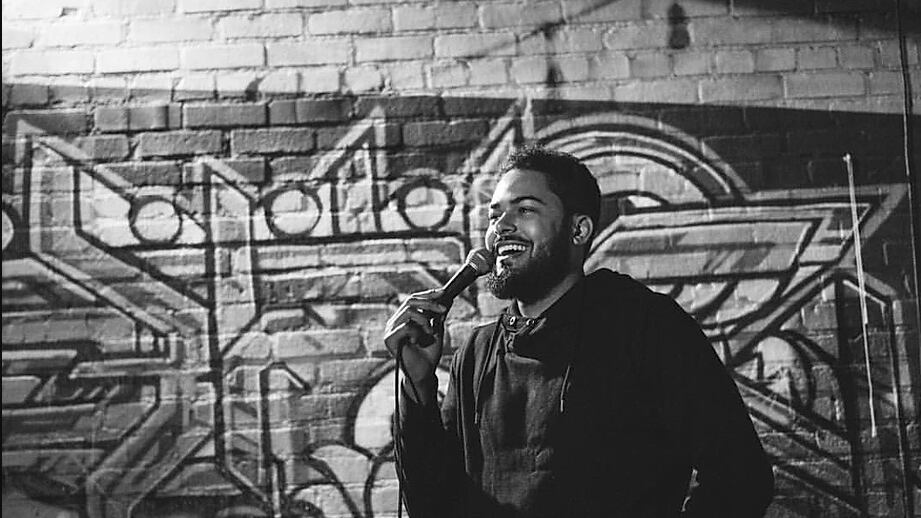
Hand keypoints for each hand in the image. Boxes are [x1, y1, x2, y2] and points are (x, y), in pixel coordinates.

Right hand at [384, 289, 447, 403]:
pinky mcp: (389, 339)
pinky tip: (418, 341)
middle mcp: (395, 321)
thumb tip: (448, 299)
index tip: (443, 292)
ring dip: (424, 319)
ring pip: (408, 311)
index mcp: (404, 318)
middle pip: (410, 300)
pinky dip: (416, 331)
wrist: (424, 373)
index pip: (413, 299)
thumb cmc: (428, 354)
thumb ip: (438, 315)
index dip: (427, 294)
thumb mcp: (437, 330)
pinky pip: (405, 326)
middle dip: (429, 302)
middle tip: (443, 309)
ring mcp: (390, 329)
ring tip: (430, 331)